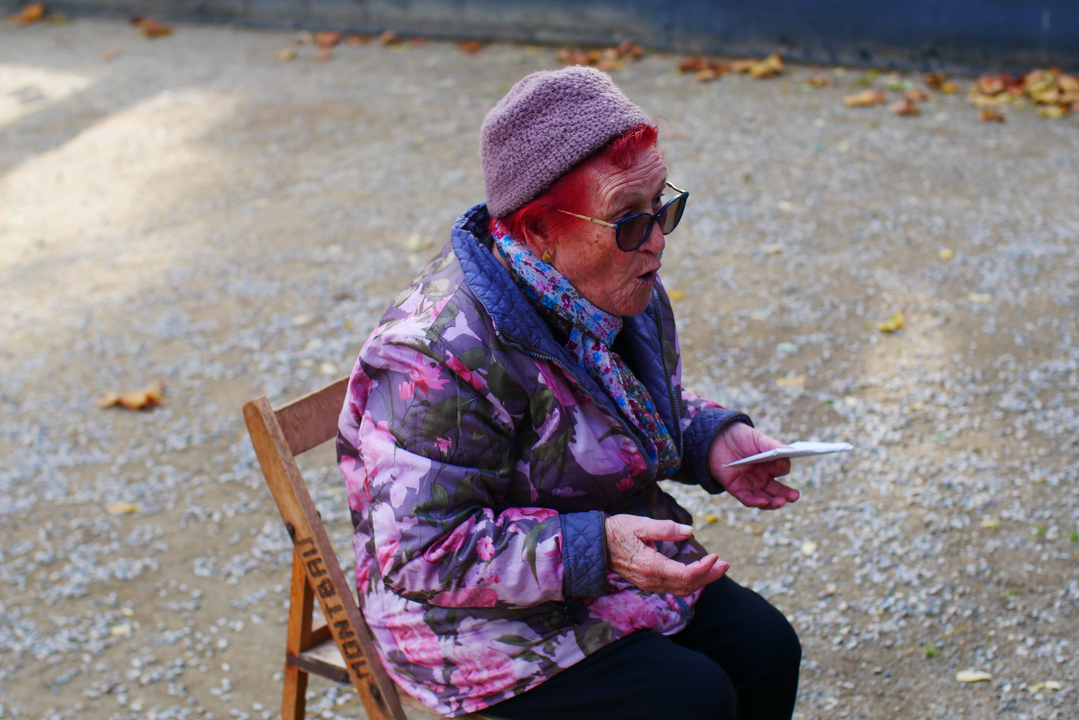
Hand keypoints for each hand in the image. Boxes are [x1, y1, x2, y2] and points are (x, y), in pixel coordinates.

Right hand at [604, 514, 727, 595]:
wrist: (594, 546)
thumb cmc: (616, 531)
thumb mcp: (639, 524)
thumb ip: (665, 528)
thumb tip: (688, 531)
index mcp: (650, 566)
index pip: (685, 575)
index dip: (704, 568)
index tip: (716, 556)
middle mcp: (651, 580)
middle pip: (688, 586)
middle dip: (709, 577)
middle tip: (726, 564)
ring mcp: (649, 584)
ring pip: (682, 589)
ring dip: (702, 580)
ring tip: (718, 569)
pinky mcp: (648, 582)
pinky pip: (674, 587)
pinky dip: (690, 582)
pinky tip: (698, 572)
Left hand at [709, 422, 799, 509]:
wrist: (716, 438)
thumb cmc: (740, 437)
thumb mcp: (758, 439)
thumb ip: (774, 446)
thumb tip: (791, 451)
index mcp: (770, 464)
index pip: (781, 470)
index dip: (783, 468)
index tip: (781, 464)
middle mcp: (762, 477)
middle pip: (776, 490)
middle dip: (786, 495)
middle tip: (795, 496)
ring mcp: (749, 484)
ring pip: (764, 498)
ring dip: (773, 502)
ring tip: (781, 502)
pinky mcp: (736, 488)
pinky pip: (747, 499)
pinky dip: (755, 502)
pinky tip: (762, 501)